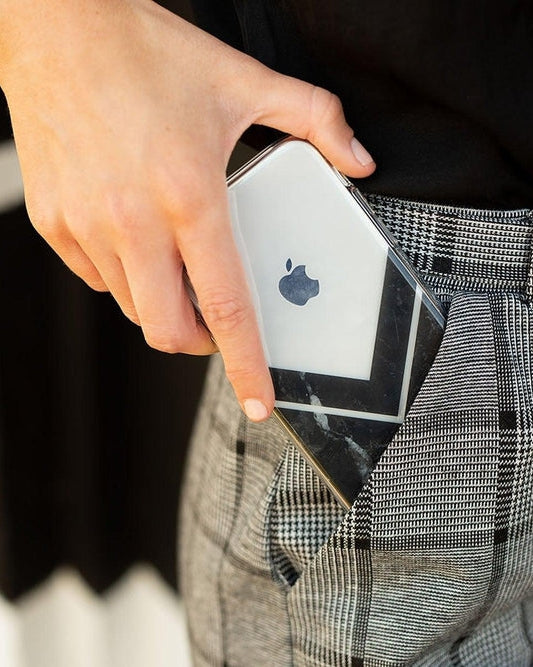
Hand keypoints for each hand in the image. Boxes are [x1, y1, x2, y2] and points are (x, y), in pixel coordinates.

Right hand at [0, 0, 374, 420]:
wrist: (56, 25)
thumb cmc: (146, 53)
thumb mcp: (243, 80)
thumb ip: (316, 120)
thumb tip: (357, 158)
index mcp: (189, 192)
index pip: (227, 305)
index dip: (247, 363)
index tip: (260, 399)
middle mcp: (133, 218)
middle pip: (170, 329)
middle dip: (202, 341)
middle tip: (218, 322)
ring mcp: (85, 224)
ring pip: (133, 309)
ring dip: (165, 307)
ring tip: (179, 270)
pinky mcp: (53, 222)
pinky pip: (96, 280)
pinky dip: (126, 279)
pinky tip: (137, 243)